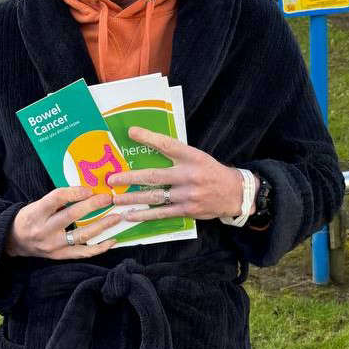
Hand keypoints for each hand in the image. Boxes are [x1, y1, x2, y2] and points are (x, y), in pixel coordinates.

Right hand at [5, 186, 120, 258]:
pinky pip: (83, 253)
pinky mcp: (60, 256)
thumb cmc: (29, 218)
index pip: (56, 198)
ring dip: (102, 225)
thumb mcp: (36, 205)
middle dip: (93, 206)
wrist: (14, 241)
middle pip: (72, 216)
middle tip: (109, 198)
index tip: (89, 189)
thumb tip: (86, 192)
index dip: (74, 193)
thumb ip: (58, 200)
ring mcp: (53, 245)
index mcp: (36, 213)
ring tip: (116, 217)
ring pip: (81, 235)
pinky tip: (112, 240)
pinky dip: (99, 247)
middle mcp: (44, 230)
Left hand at [105, 127, 246, 221]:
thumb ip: (176, 154)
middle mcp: (189, 175)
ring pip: (155, 196)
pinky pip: (162, 213)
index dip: (149, 137)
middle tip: (112, 179)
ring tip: (116, 199)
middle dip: (130, 177)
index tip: (131, 132)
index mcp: (192, 157)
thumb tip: (150, 145)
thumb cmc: (211, 172)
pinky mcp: (187, 210)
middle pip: (154, 175)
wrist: (235, 193)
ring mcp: (188, 194)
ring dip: (132, 199)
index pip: (167, 145)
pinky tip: (130, 216)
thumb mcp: (198, 157)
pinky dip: (144, 215)